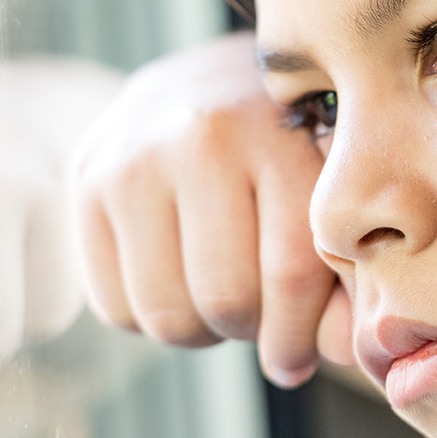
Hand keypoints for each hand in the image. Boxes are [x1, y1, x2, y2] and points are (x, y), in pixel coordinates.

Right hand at [71, 31, 347, 385]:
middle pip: (225, 300)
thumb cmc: (290, 150)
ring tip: (220, 299)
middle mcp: (200, 136)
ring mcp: (133, 156)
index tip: (296, 359)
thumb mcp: (334, 192)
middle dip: (250, 331)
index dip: (298, 337)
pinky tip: (177, 281)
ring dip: (200, 332)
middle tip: (259, 319)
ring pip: (165, 314)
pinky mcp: (86, 179)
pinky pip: (114, 307)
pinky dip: (149, 319)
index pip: (289, 272)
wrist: (208, 78)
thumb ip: (350, 275)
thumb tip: (346, 352)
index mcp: (277, 135)